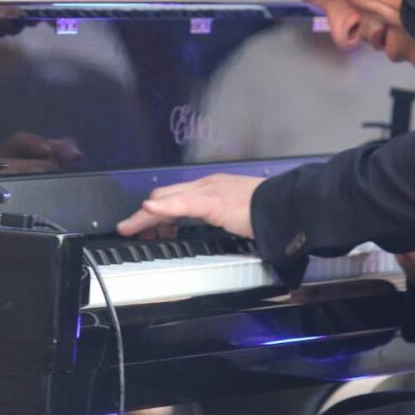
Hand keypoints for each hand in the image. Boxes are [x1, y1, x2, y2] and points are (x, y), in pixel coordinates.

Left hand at [117, 173, 263, 238]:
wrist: (284, 206)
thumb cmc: (268, 212)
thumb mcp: (237, 215)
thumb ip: (222, 219)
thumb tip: (217, 230)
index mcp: (213, 188)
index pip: (176, 197)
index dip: (158, 211)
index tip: (146, 225)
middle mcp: (207, 185)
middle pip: (165, 195)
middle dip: (144, 214)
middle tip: (131, 229)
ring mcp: (208, 190)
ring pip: (166, 198)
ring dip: (145, 215)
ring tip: (130, 227)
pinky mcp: (212, 200)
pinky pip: (181, 203)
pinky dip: (162, 207)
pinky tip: (149, 210)